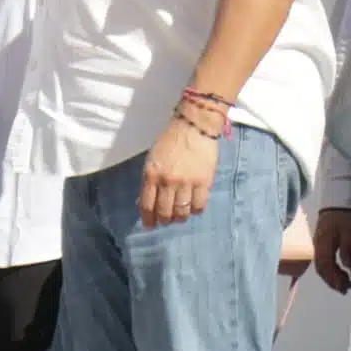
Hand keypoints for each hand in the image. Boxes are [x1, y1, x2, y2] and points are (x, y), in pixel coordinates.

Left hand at [140, 110, 219, 225]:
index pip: (147, 205)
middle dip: (165, 220)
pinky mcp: (204, 181)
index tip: (150, 224)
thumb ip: (150, 180)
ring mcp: (186, 182)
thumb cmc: (170, 141)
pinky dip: (196, 210)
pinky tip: (194, 207)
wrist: (193, 126)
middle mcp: (168, 181)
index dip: (148, 219)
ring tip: (181, 215)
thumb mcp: (152, 159)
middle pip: (165, 212)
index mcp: (152, 175)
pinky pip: (199, 205)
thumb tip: (149, 201)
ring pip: (182, 212)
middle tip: (167, 220)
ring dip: (180, 218)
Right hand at [309, 204, 350, 291]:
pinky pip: (325, 258)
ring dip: (333, 275)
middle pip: (322, 268)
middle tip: (346, 288)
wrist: (337, 196)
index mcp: (323, 244)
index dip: (333, 280)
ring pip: (323, 264)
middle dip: (333, 280)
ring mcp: (319, 243)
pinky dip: (332, 267)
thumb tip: (348, 267)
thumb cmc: (345, 214)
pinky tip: (341, 268)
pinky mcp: (323, 239)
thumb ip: (348, 249)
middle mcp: (318, 246)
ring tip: (345, 281)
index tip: (345, 287)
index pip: (324, 267)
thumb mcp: (350, 231)